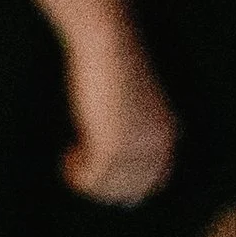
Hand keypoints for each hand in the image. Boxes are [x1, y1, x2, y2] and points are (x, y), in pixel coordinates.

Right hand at [61, 13, 174, 204]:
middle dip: (103, 186)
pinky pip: (91, 178)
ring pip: (110, 187)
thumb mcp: (133, 103)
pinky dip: (76, 174)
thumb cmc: (114, 65)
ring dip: (87, 181)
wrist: (109, 46)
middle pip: (131, 189)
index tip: (100, 177)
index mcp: (168, 133)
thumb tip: (108, 158)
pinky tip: (67, 157)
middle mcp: (158, 146)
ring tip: (71, 163)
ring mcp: (136, 148)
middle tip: (79, 170)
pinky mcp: (111, 147)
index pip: (154, 180)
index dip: (125, 185)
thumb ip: (131, 129)